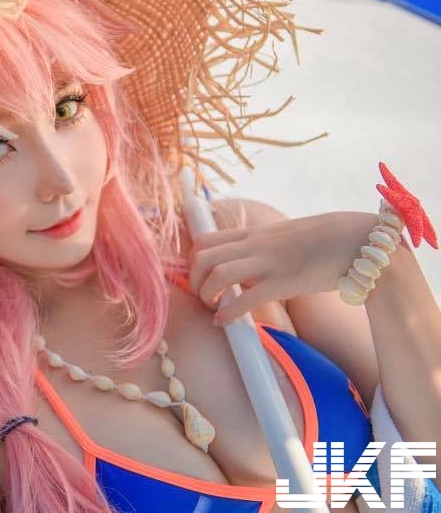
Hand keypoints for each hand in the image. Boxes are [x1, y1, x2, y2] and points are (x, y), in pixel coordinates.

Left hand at [188, 211, 380, 325]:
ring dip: (206, 293)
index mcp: (255, 232)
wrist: (361, 240)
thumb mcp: (287, 236)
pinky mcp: (284, 282)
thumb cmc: (327, 240)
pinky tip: (223, 322)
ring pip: (217, 273)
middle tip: (203, 294)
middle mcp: (256, 244)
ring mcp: (269, 262)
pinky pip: (245, 299)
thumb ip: (264, 247)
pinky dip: (227, 312)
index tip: (198, 276)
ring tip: (213, 306)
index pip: (206, 239)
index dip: (193, 260)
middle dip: (194, 278)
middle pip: (203, 255)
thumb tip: (251, 263)